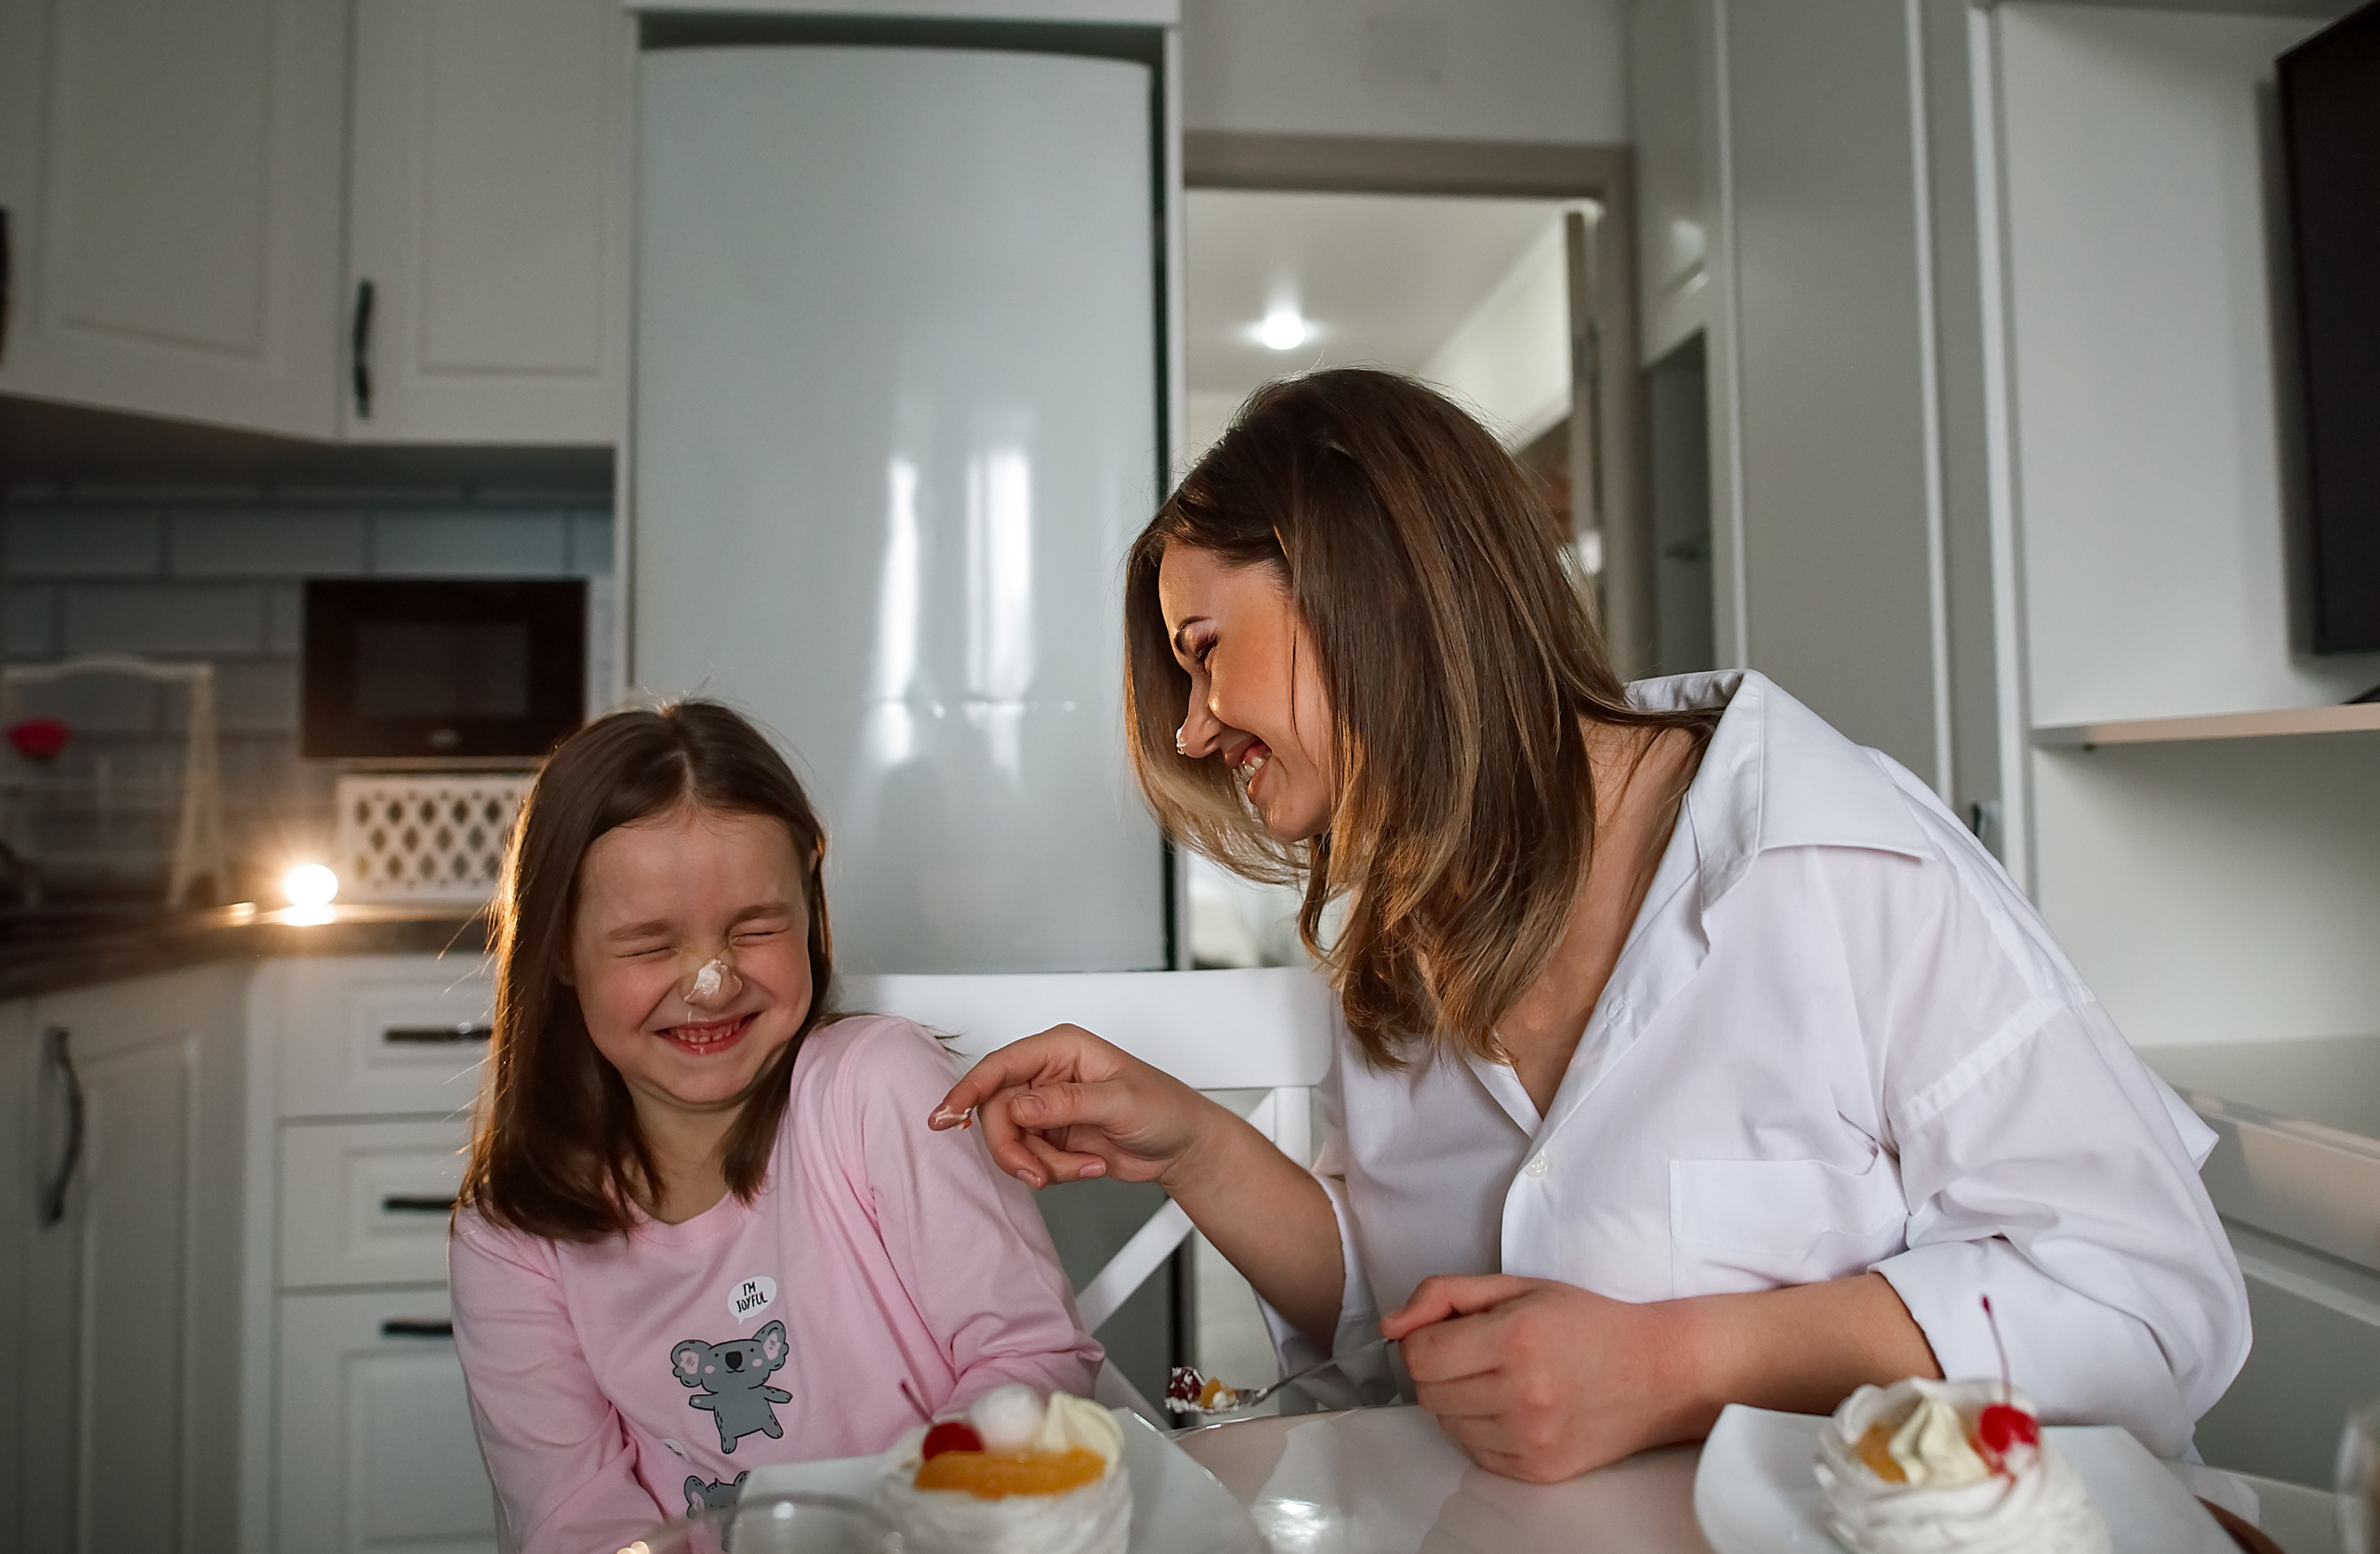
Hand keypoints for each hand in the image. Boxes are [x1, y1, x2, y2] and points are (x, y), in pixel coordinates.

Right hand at [928, 1025, 1220, 1190]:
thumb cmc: (1165, 1109)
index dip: (969, 1089)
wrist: (1183, 1147)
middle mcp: (1049, 1074)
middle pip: (996, 1110)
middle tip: (1035, 1173)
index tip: (946, 1115)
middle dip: (1013, 1147)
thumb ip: (1066, 1103)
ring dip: (1040, 1165)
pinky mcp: (1052, 1137)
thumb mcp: (1118, 1103)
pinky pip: (1028, 1159)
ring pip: (1010, 1140)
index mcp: (1062, 1049)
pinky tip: (1087, 1166)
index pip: (1000, 1065)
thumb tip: (1021, 1103)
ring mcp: (1048, 1107)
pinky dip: (1052, 1172)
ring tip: (1080, 1167)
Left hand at [1382, 1275, 1704, 1483]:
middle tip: (1479, 1353)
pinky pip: (1475, 1453)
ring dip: (1460, 1400)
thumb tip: (1391, 1325)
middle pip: (1427, 1391)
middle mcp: (1523, 1394)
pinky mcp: (1539, 1471)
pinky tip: (1515, 1407)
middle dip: (1440, 1368)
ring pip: (1446, 1423)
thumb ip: (1444, 1295)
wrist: (1659, 1373)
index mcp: (1517, 1339)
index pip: (1419, 1354)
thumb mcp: (1518, 1287)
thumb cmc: (1588, 1322)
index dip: (1423, 1339)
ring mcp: (1532, 1439)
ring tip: (1502, 1379)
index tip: (1449, 1332)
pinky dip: (1482, 1430)